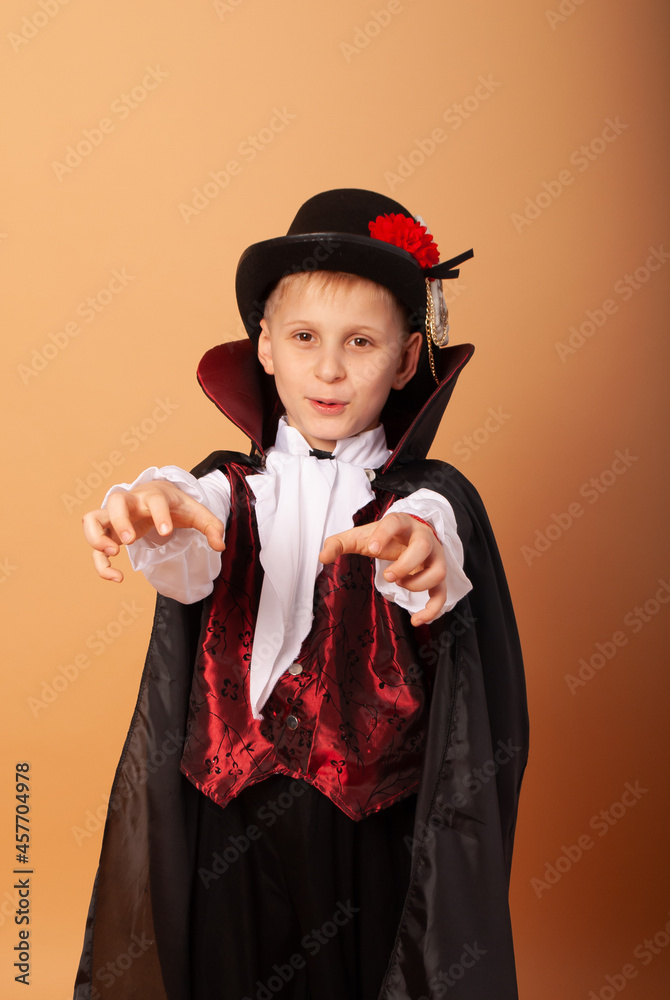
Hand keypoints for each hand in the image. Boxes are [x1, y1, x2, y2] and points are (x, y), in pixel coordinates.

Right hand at [82, 480, 224, 582]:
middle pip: (115, 500)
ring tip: (111, 554)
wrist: (157, 495)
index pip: (154, 500)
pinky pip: (94, 543)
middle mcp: (131, 502)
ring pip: (92, 518)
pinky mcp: (108, 531)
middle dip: (120, 521)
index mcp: (155, 496)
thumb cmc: (176, 505)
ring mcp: (116, 515)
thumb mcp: (197, 513)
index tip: (167, 532)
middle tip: (130, 541)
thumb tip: (218, 546)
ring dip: (96, 537)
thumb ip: (212, 527)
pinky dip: (99, 561)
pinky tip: (116, 577)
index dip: (159, 514)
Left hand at [319, 512, 446, 625]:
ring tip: (399, 584)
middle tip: (388, 576)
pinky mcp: (438, 574)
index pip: (395, 522)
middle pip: (424, 546)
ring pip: (438, 570)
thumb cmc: (384, 537)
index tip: (372, 549)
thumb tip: (322, 556)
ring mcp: (435, 556)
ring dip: (418, 583)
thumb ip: (339, 543)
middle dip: (405, 564)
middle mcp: (423, 537)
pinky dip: (433, 609)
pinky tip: (416, 620)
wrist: (410, 536)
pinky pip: (443, 593)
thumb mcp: (361, 537)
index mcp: (401, 523)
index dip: (384, 534)